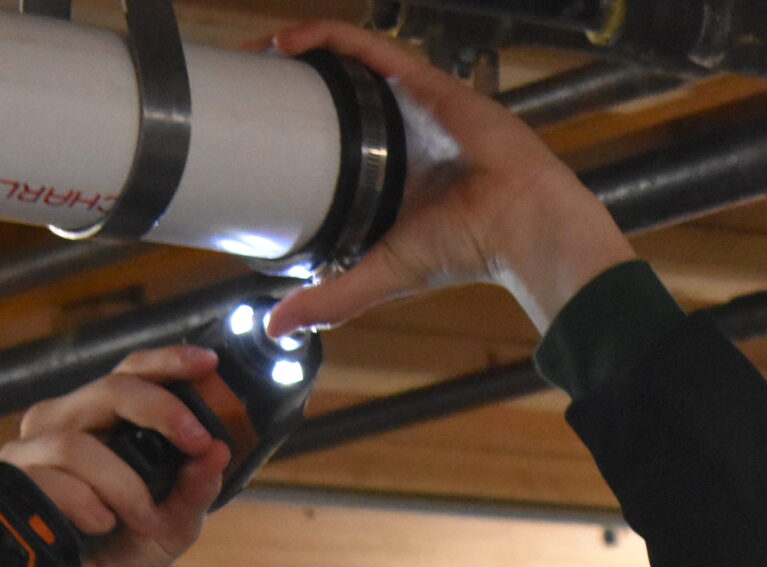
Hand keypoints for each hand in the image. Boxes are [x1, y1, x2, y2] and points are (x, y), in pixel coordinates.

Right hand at [0, 346, 227, 566]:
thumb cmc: (123, 556)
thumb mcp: (173, 528)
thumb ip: (195, 492)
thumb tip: (218, 453)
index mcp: (103, 422)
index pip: (132, 372)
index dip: (167, 362)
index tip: (208, 364)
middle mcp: (63, 424)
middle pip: (109, 390)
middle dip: (159, 411)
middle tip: (195, 441)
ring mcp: (30, 453)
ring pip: (77, 443)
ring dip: (122, 483)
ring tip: (141, 518)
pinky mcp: (7, 484)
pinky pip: (46, 479)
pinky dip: (83, 501)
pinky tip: (100, 523)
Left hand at [261, 22, 636, 337]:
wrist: (520, 225)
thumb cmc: (468, 248)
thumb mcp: (383, 273)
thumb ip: (332, 299)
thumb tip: (277, 328)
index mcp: (390, 167)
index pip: (333, 133)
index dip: (292, 122)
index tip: (250, 126)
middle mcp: (399, 128)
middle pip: (335, 88)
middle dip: (288, 78)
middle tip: (245, 84)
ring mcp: (411, 100)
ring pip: (347, 60)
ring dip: (300, 48)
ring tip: (259, 54)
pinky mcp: (424, 81)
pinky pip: (369, 47)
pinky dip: (327, 37)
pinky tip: (288, 41)